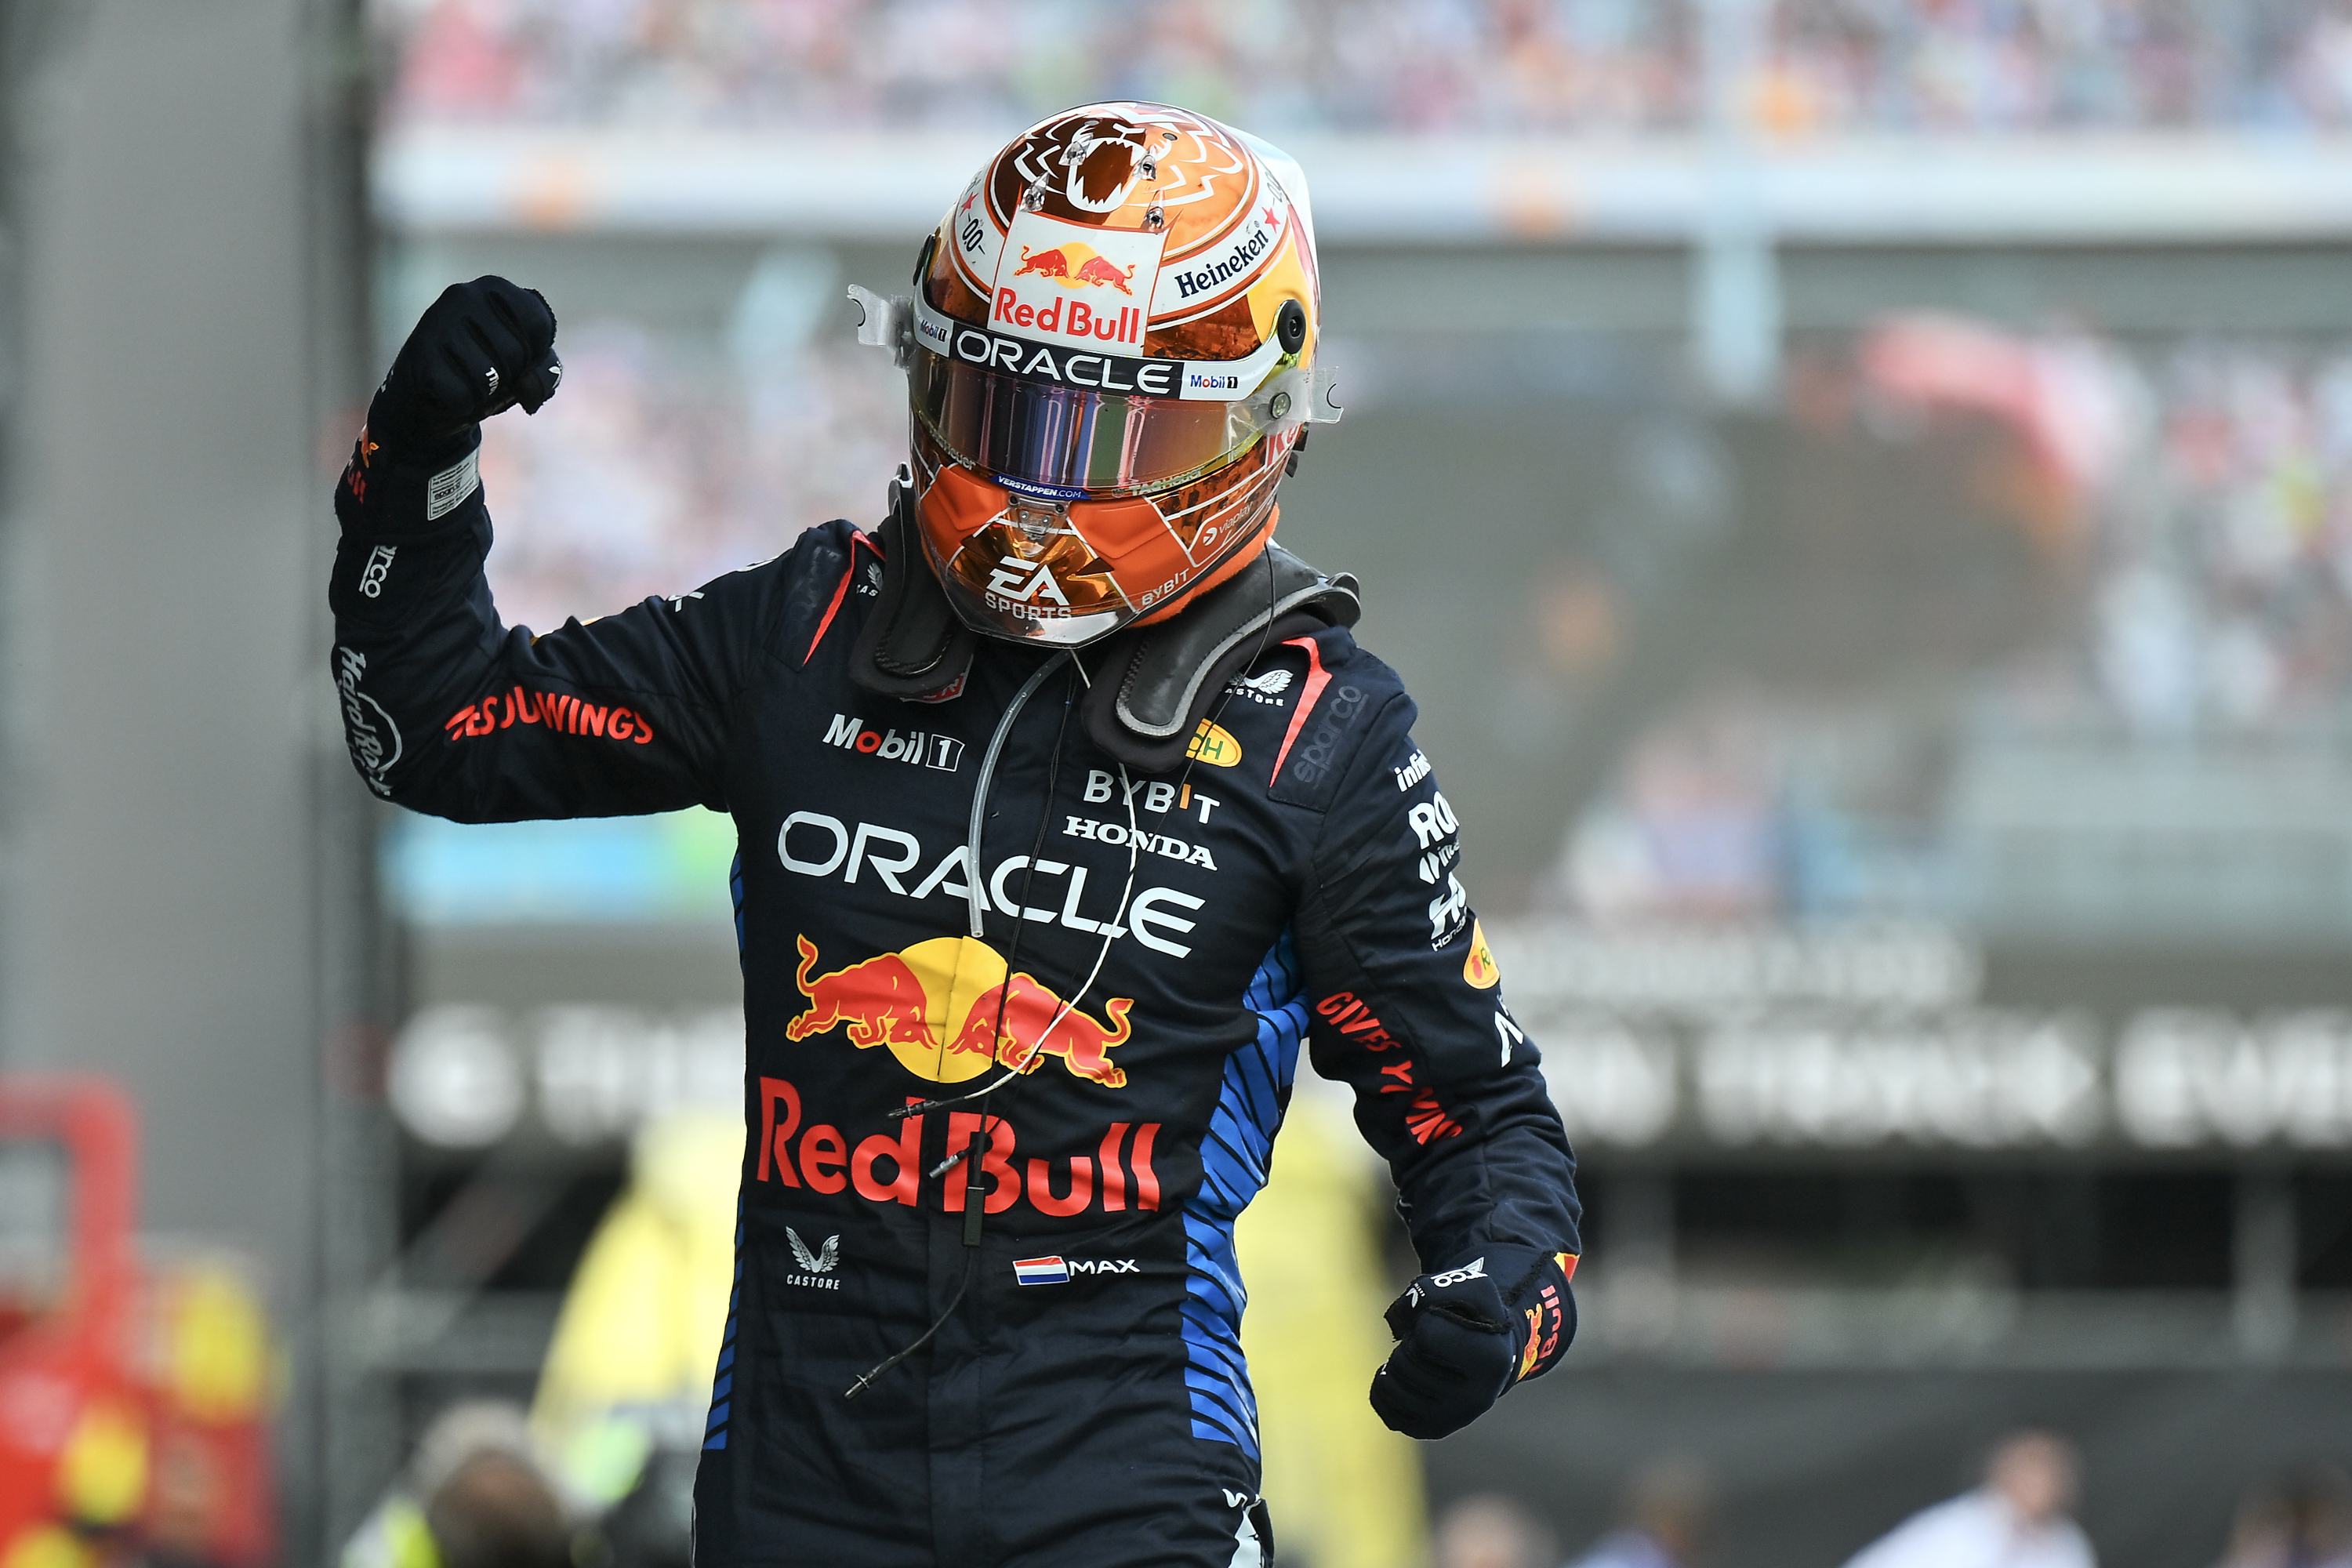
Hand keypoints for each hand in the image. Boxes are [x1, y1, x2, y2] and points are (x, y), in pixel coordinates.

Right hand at [369, 276, 560, 446]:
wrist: (426, 394)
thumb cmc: (484, 371)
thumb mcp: (523, 363)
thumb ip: (544, 367)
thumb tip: (530, 388)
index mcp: (494, 288)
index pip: (539, 323)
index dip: (533, 354)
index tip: (513, 355)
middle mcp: (464, 295)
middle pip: (516, 352)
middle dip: (509, 377)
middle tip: (487, 373)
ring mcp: (438, 321)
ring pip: (489, 375)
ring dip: (485, 393)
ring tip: (466, 380)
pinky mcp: (419, 354)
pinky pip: (462, 394)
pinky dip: (462, 404)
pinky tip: (447, 390)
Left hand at [1368, 1255, 1519, 1439]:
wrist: (1489, 1356)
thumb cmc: (1475, 1317)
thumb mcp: (1468, 1286)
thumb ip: (1430, 1290)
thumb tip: (1395, 1323)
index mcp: (1491, 1361)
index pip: (1427, 1334)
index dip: (1426, 1319)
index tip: (1445, 1321)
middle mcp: (1475, 1399)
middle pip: (1406, 1360)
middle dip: (1410, 1341)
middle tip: (1430, 1341)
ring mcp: (1451, 1419)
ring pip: (1390, 1383)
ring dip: (1397, 1360)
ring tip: (1420, 1358)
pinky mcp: (1428, 1429)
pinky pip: (1381, 1403)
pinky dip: (1382, 1382)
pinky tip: (1402, 1375)